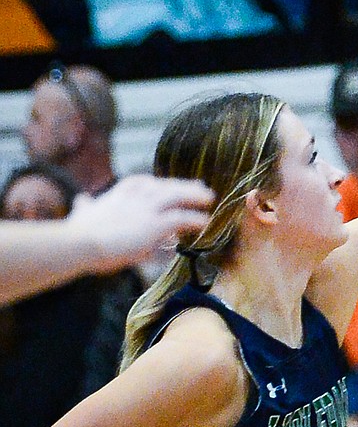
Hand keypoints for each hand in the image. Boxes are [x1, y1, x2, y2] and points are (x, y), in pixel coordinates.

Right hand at [72, 175, 213, 271]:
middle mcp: (138, 195)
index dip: (163, 185)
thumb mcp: (82, 212)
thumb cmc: (78, 232)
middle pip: (168, 186)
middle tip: (202, 188)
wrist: (80, 243)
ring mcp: (148, 208)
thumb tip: (80, 200)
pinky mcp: (155, 224)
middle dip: (186, 186)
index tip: (173, 185)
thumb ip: (85, 206)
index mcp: (122, 190)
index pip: (148, 183)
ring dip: (196, 197)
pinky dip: (195, 219)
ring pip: (179, 196)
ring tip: (209, 200)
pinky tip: (205, 222)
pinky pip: (182, 218)